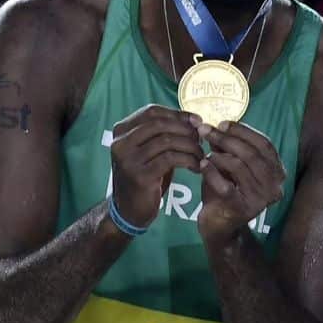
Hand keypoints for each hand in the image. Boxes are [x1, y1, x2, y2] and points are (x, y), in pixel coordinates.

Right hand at [109, 104, 204, 229]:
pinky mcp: (140, 176)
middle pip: (160, 123)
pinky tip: (197, 167)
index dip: (178, 114)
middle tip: (201, 139)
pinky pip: (171, 159)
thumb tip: (194, 120)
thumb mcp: (149, 150)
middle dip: (186, 129)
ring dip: (190, 146)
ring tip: (201, 155)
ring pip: (167, 141)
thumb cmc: (145, 176)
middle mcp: (121, 142)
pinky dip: (189, 160)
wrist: (129, 210)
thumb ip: (164, 134)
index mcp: (121, 131)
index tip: (197, 121)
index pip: (152, 111)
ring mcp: (128, 159)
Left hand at [196, 122, 285, 244]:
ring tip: (204, 151)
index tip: (222, 123)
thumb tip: (215, 125)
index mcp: (277, 172)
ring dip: (219, 155)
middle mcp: (274, 186)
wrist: (220, 225)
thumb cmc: (227, 192)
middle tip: (206, 131)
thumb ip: (226, 147)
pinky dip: (212, 172)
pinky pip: (226, 185)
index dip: (243, 131)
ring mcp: (260, 199)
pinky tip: (202, 165)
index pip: (265, 144)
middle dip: (227, 139)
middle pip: (252, 154)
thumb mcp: (229, 166)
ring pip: (240, 167)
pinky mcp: (242, 209)